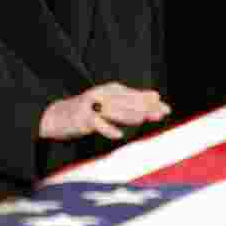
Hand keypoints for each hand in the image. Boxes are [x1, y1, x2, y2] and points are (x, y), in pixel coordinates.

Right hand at [39, 82, 170, 141]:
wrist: (58, 116)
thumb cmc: (91, 111)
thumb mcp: (111, 104)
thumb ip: (132, 104)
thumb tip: (157, 101)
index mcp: (112, 90)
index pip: (135, 95)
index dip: (151, 103)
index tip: (167, 110)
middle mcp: (103, 94)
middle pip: (127, 102)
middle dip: (144, 108)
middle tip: (160, 115)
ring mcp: (92, 106)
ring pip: (113, 111)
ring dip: (128, 115)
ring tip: (142, 119)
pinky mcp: (82, 119)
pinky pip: (97, 124)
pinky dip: (107, 129)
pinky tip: (118, 136)